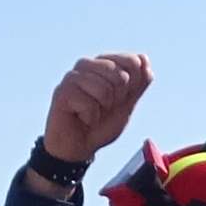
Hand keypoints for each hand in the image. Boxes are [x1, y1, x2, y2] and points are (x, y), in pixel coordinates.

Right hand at [40, 53, 149, 171]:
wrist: (79, 147)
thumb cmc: (101, 124)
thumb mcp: (127, 104)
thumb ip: (139, 83)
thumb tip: (143, 58)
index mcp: (103, 63)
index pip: (133, 62)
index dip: (132, 87)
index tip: (119, 99)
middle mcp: (87, 65)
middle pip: (121, 76)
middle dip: (118, 99)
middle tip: (103, 108)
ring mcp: (73, 77)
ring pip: (105, 90)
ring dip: (102, 110)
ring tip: (91, 113)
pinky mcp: (62, 92)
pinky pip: (89, 104)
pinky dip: (91, 118)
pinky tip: (81, 119)